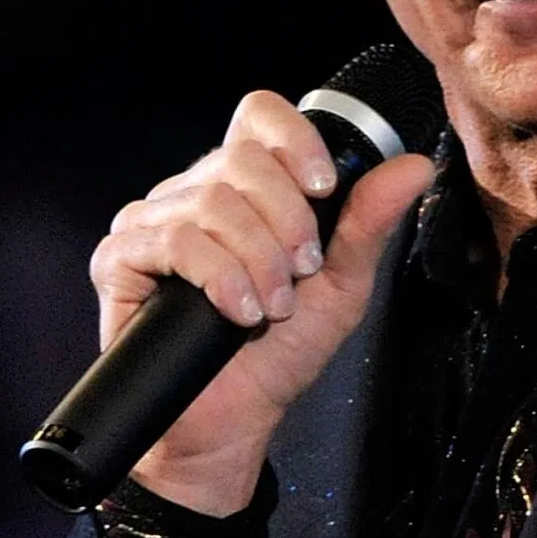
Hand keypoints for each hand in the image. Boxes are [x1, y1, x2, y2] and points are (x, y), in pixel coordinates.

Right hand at [90, 90, 433, 515]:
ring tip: (269, 308)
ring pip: (212, 200)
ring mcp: (153, 222)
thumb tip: (415, 166)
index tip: (324, 189)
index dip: (295, 140)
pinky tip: (235, 312)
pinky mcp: (121, 259)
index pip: (260, 115)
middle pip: (243, 158)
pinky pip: (173, 239)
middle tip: (299, 274)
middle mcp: (195, 193)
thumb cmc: (279, 354)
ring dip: (258, 261)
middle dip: (287, 222)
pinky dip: (218, 276)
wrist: (232, 422)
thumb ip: (369, 223)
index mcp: (247, 187)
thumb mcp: (340, 286)